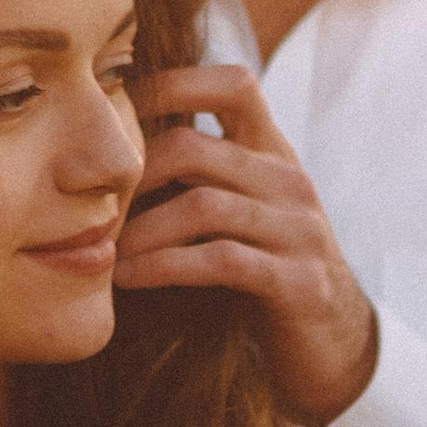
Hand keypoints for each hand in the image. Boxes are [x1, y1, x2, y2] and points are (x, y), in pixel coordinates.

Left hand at [116, 63, 378, 426]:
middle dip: (132, 176)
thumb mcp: (241, 209)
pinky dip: (164, 267)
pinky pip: (221, 261)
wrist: (334, 343)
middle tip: (91, 205)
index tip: (115, 108)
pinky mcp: (298, 281)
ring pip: (203, 207)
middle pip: (194, 148)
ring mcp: (299, 230)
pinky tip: (127, 279)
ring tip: (104, 250)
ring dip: (140, 231)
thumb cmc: (266, 268)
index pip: (233, 84)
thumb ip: (200, 173)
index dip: (172, 83)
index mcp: (273, 152)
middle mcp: (290, 180)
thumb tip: (112, 147)